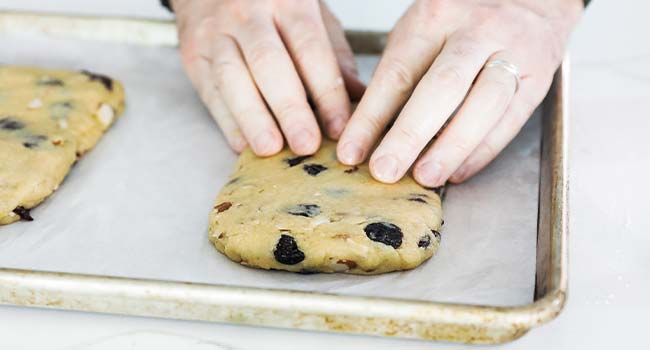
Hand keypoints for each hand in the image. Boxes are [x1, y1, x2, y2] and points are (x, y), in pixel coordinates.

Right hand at [172, 0, 364, 154]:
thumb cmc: (272, 6)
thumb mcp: (311, 16)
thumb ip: (334, 56)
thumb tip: (359, 100)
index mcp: (288, 2)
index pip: (310, 49)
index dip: (326, 92)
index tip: (339, 128)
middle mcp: (249, 15)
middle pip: (269, 64)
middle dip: (289, 108)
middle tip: (306, 145)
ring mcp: (216, 34)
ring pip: (233, 79)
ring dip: (253, 119)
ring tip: (271, 149)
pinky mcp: (193, 56)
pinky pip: (211, 92)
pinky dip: (228, 122)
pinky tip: (244, 146)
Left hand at [337, 0, 581, 185]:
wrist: (532, 0)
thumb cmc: (462, 22)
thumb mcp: (422, 31)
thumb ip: (400, 74)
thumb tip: (369, 134)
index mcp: (435, 16)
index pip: (398, 73)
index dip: (371, 118)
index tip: (350, 152)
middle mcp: (476, 31)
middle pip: (441, 88)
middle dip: (409, 136)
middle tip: (384, 171)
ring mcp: (513, 52)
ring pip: (483, 105)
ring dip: (451, 148)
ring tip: (424, 177)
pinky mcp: (538, 78)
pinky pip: (510, 120)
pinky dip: (482, 151)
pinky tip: (458, 171)